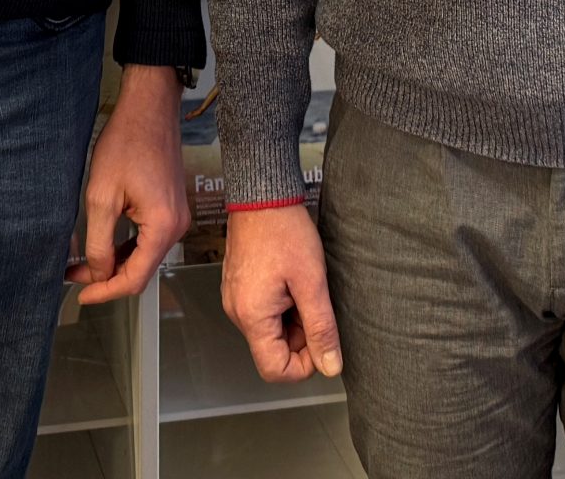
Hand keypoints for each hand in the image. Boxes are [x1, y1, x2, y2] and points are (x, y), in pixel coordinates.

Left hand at [68, 65, 187, 303]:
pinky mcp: (171, 208)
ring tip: (84, 263)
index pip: (134, 278)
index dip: (105, 291)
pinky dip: (127, 247)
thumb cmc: (126, 144)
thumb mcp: (102, 196)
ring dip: (116, 263)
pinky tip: (105, 244)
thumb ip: (99, 242)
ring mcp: (177, 217)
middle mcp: (176, 227)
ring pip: (145, 256)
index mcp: (162, 227)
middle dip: (107, 278)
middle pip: (142, 271)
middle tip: (75, 276)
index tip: (80, 294)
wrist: (149, 109)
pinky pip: (149, 238)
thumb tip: (97, 273)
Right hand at [223, 203, 341, 381]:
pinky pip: (263, 313)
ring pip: (270, 332)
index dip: (304, 365)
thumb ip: (321, 328)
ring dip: (293, 319)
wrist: (262, 195)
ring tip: (303, 287)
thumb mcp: (312, 282)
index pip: (275, 370)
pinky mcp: (238, 288)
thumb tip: (329, 365)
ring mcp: (235, 299)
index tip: (322, 341)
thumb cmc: (284, 231)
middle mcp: (237, 312)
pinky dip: (282, 306)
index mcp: (251, 316)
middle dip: (301, 336)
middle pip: (273, 351)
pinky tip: (292, 280)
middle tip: (315, 303)